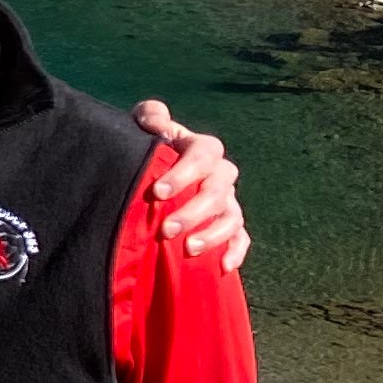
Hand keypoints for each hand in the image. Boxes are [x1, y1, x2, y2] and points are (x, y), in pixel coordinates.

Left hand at [130, 102, 247, 268]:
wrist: (151, 175)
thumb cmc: (147, 147)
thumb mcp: (142, 127)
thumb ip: (150, 116)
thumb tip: (157, 121)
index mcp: (202, 149)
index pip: (204, 154)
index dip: (184, 173)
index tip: (158, 191)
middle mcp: (221, 175)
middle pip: (218, 192)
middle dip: (193, 212)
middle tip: (166, 229)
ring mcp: (228, 201)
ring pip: (231, 217)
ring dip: (213, 234)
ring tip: (188, 248)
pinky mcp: (230, 224)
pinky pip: (241, 238)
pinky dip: (236, 251)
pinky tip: (223, 266)